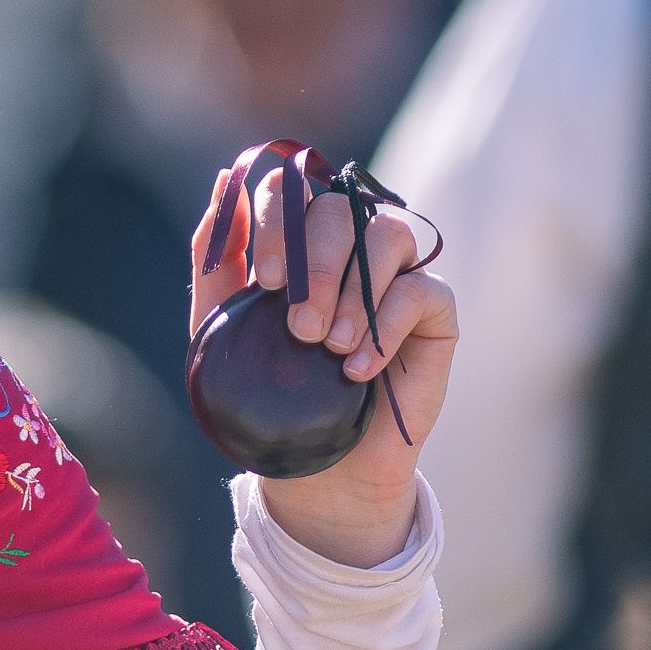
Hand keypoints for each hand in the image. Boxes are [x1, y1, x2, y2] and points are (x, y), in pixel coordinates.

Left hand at [188, 162, 457, 567]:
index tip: (267, 282)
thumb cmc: (267, 390)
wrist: (313, 466)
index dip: (279, 224)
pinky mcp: (433, 312)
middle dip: (316, 265)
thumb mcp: (222, 325)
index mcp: (296, 240)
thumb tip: (222, 183)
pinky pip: (423, 289)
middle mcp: (349, 246)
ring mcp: (395, 274)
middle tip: (298, 328)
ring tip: (327, 346)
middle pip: (340, 208)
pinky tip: (357, 369)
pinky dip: (386, 325)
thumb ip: (217, 258)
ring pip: (389, 234)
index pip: (292, 191)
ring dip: (353, 291)